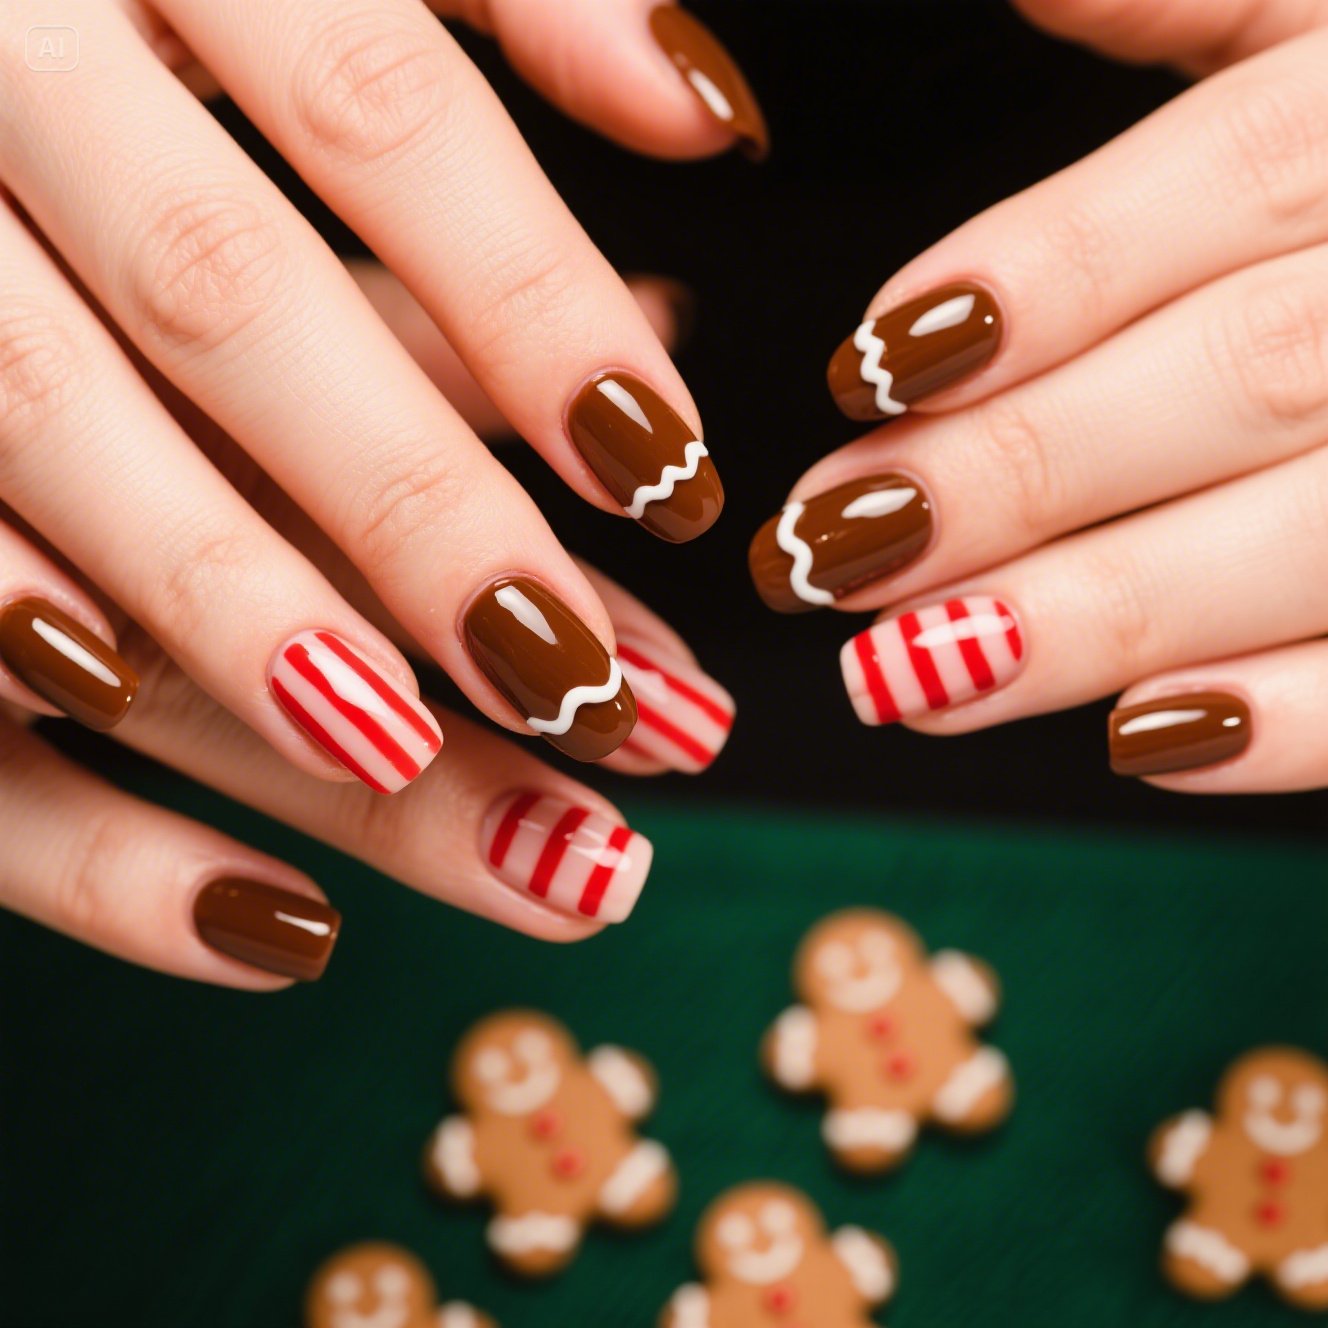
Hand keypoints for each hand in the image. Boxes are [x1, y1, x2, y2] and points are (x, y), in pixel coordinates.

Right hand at [0, 0, 761, 788]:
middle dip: (421, 512)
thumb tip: (709, 111)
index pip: (377, 109)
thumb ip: (505, 8)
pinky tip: (278, 930)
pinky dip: (87, 836)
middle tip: (604, 695)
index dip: (535, 303)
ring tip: (486, 820)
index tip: (671, 475)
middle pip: (223, 307)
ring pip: (52, 457)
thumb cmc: (111, 20)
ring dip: (265, 653)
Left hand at [750, 2, 1327, 792]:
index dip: (1041, 279)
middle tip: (830, 550)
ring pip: (1306, 538)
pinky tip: (1139, 742)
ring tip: (910, 671)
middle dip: (1017, 475)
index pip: (1226, 181)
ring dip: (1095, 619)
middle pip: (1242, 375)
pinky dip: (1290, 722)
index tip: (868, 368)